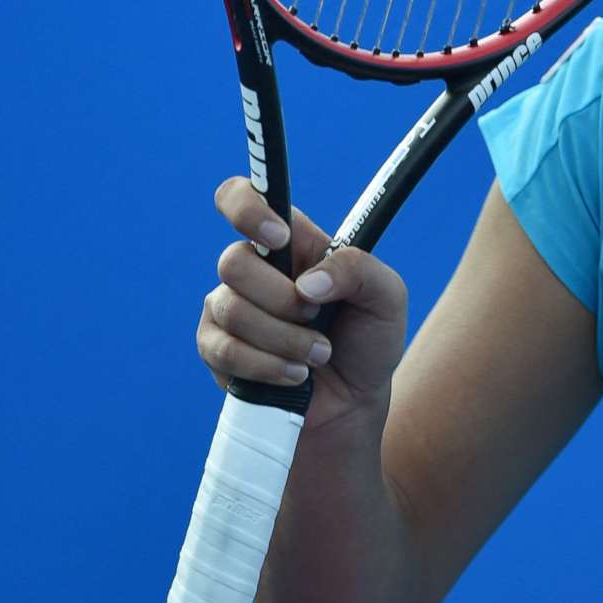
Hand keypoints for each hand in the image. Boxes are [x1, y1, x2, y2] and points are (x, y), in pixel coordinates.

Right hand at [195, 179, 408, 433]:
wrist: (352, 405)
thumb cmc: (368, 341)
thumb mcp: (387, 298)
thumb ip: (359, 270)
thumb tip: (308, 282)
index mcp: (292, 243)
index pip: (244, 198)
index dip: (247, 206)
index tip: (279, 236)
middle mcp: (254, 269)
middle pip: (233, 261)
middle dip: (281, 299)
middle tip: (316, 317)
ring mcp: (228, 308)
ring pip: (230, 308)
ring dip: (283, 338)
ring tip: (317, 355)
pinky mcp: (216, 348)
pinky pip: (223, 349)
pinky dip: (266, 365)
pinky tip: (294, 375)